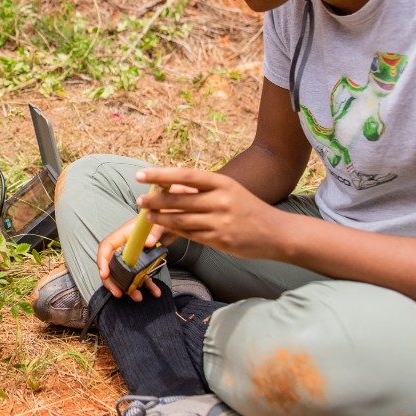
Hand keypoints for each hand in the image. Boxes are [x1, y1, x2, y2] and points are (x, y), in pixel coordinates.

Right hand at [96, 215, 161, 300]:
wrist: (172, 222)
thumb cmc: (160, 219)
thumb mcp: (157, 224)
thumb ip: (153, 232)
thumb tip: (148, 242)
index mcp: (122, 236)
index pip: (106, 248)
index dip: (102, 262)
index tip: (105, 275)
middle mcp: (124, 247)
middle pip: (112, 266)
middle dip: (113, 282)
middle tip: (118, 293)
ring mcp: (133, 256)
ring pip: (126, 275)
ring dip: (130, 287)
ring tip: (137, 298)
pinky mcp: (144, 262)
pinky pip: (142, 276)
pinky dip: (148, 285)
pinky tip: (155, 293)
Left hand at [136, 167, 284, 258]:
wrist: (277, 233)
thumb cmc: (248, 209)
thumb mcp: (230, 191)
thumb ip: (204, 190)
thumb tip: (170, 187)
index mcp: (223, 183)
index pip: (185, 175)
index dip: (160, 175)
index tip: (141, 175)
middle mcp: (221, 200)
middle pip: (179, 199)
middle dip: (155, 200)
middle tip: (139, 201)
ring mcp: (220, 222)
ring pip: (181, 220)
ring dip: (160, 218)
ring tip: (147, 215)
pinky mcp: (220, 241)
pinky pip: (190, 235)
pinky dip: (174, 231)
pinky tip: (164, 228)